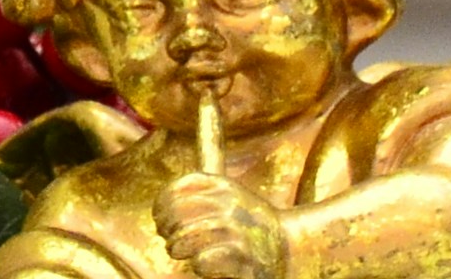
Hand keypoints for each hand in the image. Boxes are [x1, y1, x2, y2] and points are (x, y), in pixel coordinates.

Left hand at [161, 170, 287, 278]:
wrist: (289, 249)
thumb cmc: (253, 225)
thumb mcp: (231, 196)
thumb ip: (201, 193)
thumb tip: (162, 207)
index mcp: (223, 185)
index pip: (175, 191)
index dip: (162, 208)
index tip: (161, 220)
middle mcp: (229, 204)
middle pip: (175, 216)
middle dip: (168, 232)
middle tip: (172, 242)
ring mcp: (236, 230)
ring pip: (184, 240)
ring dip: (178, 250)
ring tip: (184, 254)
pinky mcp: (242, 258)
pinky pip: (201, 262)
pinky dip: (199, 266)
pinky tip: (207, 264)